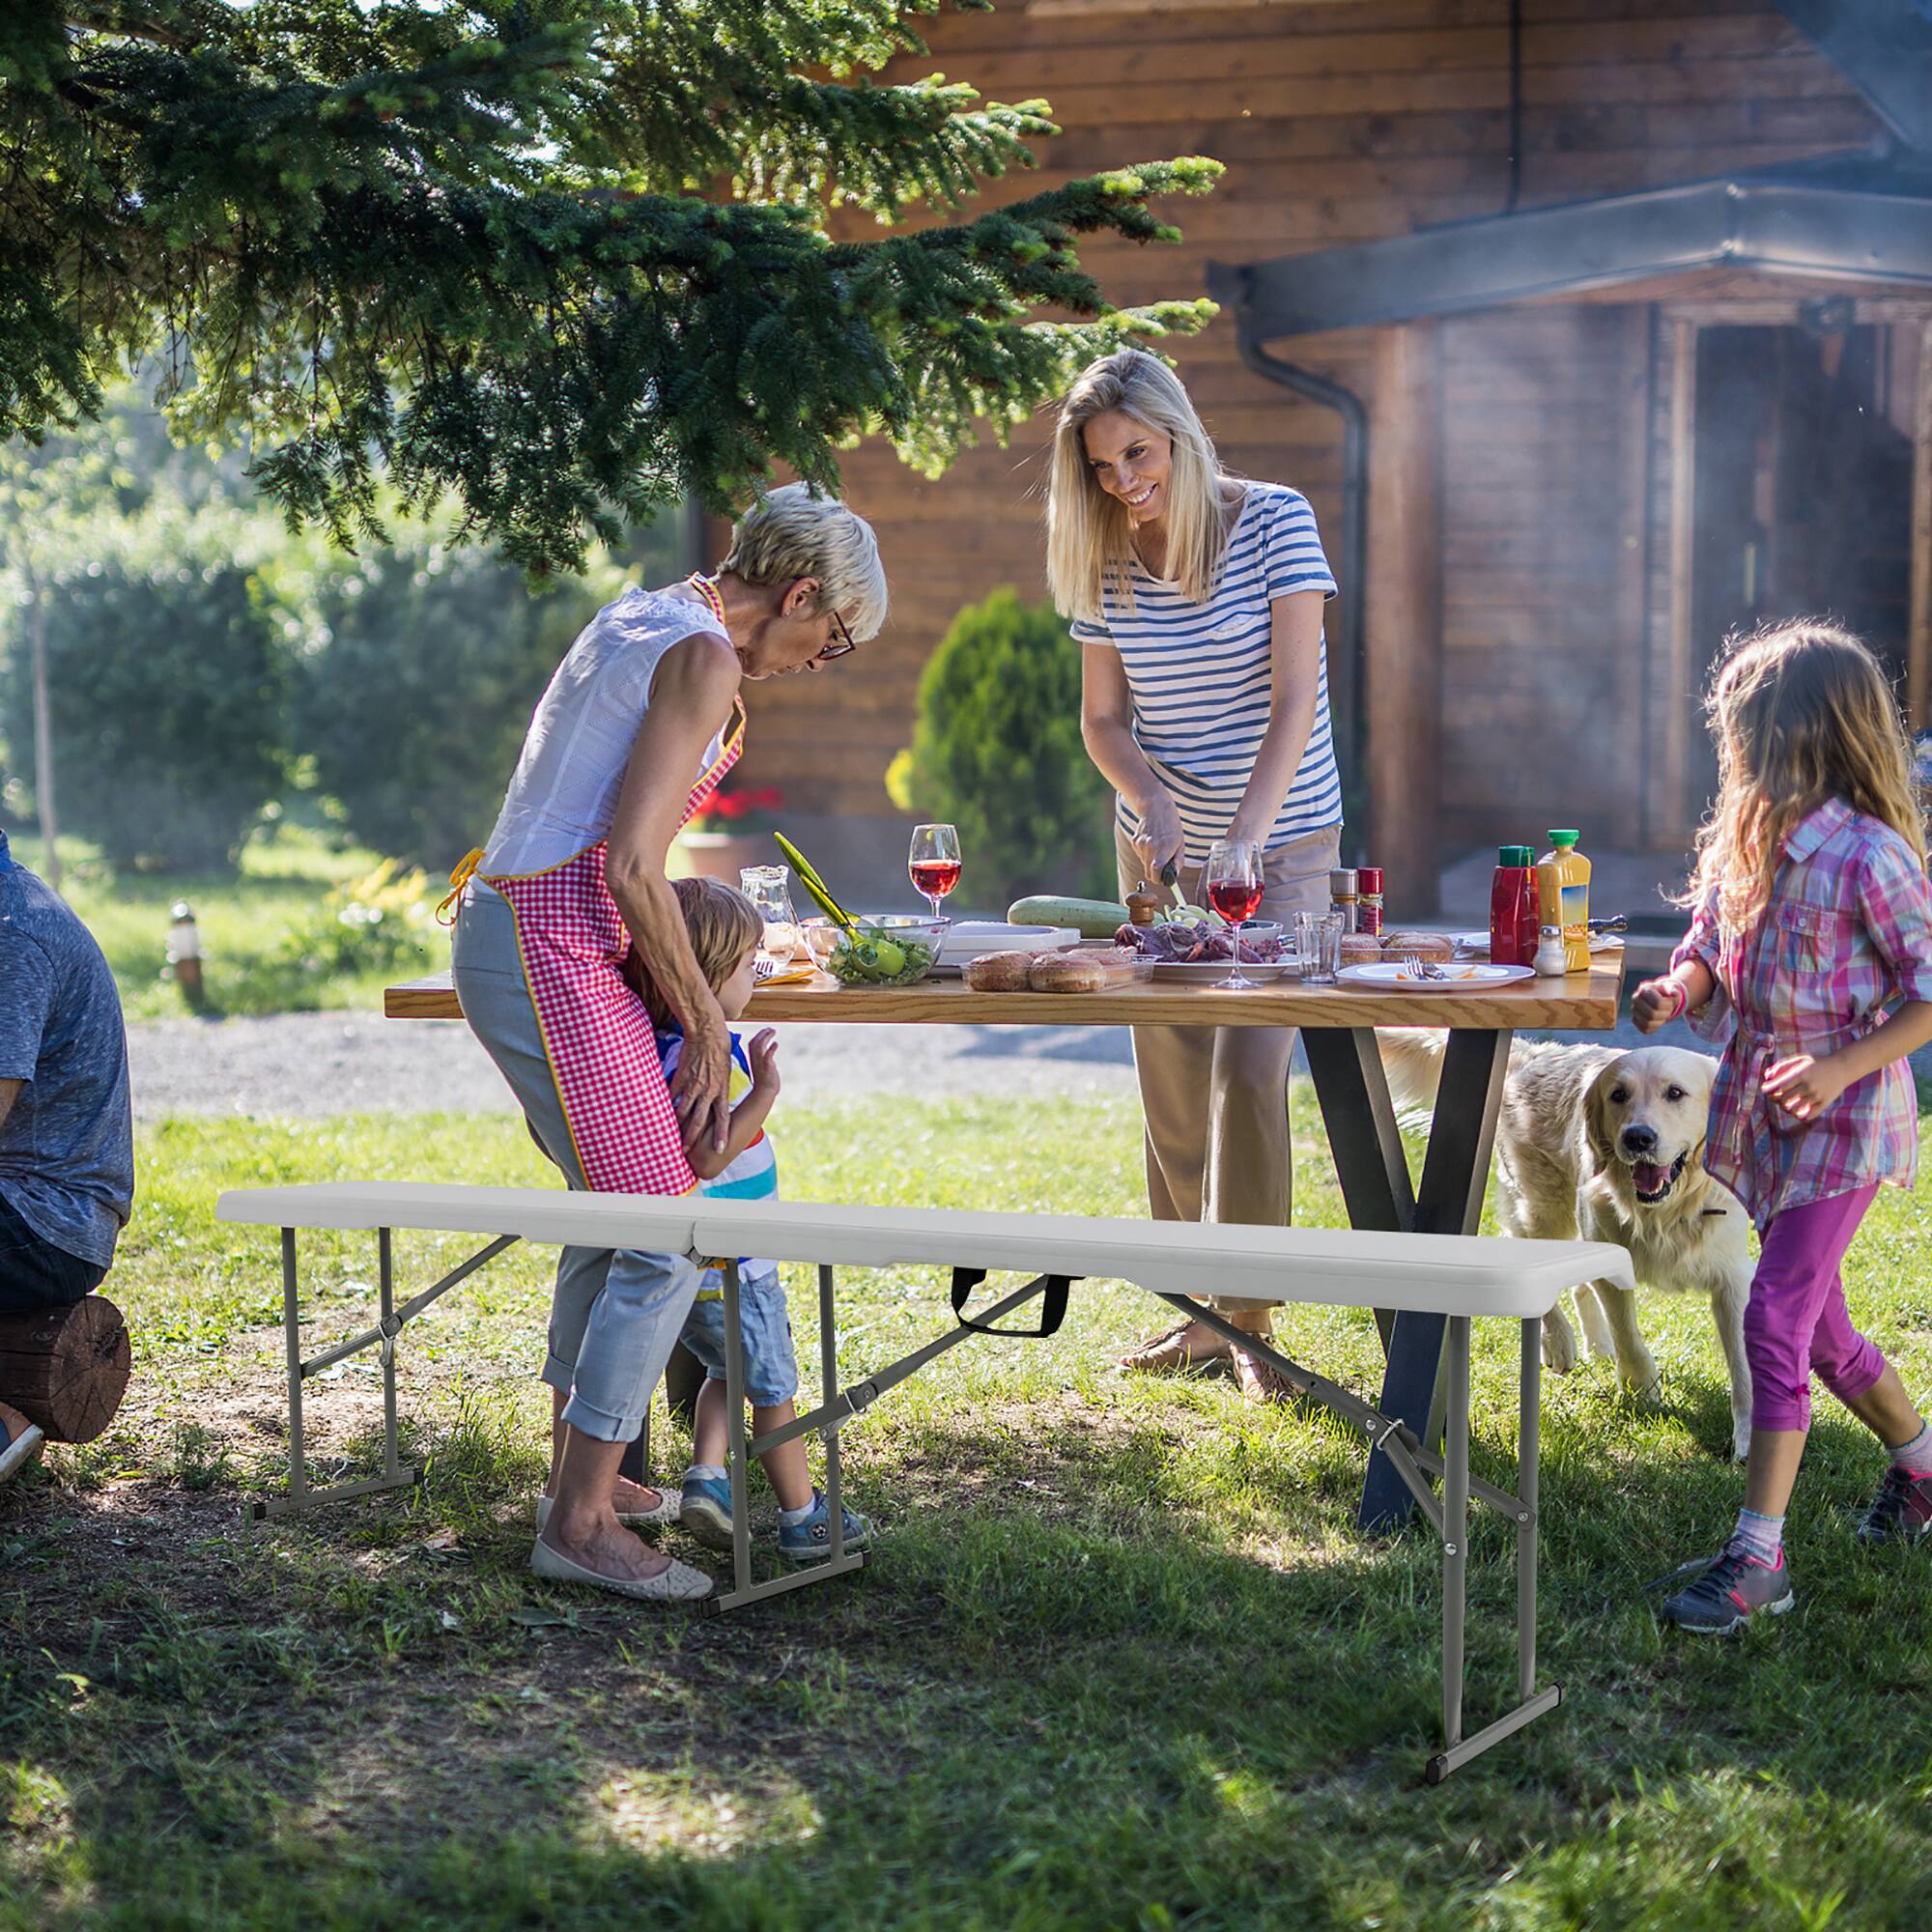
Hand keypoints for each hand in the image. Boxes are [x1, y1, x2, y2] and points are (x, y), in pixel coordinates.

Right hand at [670, 1007, 731, 1154]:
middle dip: (692, 1138)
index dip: (721, 1134)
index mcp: (721, 1091)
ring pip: (683, 1111)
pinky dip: (665, 1105)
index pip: (723, 1117)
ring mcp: (693, 1085)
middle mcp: (708, 1091)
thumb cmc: (720, 1053)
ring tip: (669, 1137)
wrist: (709, 1034)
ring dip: (676, 1126)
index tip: (721, 1149)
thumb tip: (714, 1104)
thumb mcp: (725, 1075)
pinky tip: (659, 1114)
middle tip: (685, 1151)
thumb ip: (718, 1091)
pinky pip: (671, 1095)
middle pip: (699, 1120)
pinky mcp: (681, 1077)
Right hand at [747, 1027, 779, 1094]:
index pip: (752, 1043)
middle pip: (755, 1042)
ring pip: (759, 1046)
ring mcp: (760, 1063)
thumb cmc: (764, 1082)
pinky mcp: (767, 1066)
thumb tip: (769, 1054)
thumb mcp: (762, 1068)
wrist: (765, 1093)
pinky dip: (771, 1048)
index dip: (758, 1035)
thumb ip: (764, 1060)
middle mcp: (755, 1060)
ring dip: (766, 1037)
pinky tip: (776, 1044)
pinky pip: (767, 1055)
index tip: (765, 1030)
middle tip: (770, 1029)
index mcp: (753, 1059)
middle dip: (762, 1033)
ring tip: (773, 1031)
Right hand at [1129, 791, 1184, 881]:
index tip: (1165, 879)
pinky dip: (1146, 854)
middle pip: (1149, 873)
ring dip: (1152, 862)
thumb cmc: (1171, 824)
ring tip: (1159, 849)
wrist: (1154, 806)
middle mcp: (1151, 848)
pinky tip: (1152, 842)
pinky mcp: (1135, 842)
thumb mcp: (1181, 842)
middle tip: (1164, 869)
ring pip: (1145, 864)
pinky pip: (1140, 856)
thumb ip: (1178, 861)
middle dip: (1156, 874)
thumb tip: (1174, 876)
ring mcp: (1141, 845)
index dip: (1160, 880)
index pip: (1156, 873)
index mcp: (1164, 848)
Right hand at [1631, 977, 1686, 1033]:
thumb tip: (1674, 994)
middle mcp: (1636, 999)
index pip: (1658, 1003)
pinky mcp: (1635, 1020)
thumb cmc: (1666, 993)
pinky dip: (1655, 1026)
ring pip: (1647, 1024)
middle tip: (1669, 1010)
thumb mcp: (1672, 989)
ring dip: (1660, 1021)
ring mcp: (1634, 1010)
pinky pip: (1646, 1030)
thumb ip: (1675, 991)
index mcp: (1645, 989)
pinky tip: (1658, 1019)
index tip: (1671, 1002)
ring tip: (1663, 1014)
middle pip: (1651, 1014)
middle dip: (1665, 1014)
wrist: (1659, 997)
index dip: (1668, 1005)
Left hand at [1763, 1053, 1846, 1123]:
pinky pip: (1809, 1115)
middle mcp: (1809, 1086)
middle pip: (1785, 1100)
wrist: (1842, 1067)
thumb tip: (1766, 1075)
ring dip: (1787, 1110)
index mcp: (1801, 1075)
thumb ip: (1783, 1064)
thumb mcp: (1801, 1058)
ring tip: (1787, 1106)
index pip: (1779, 1088)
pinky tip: (1799, 1112)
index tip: (1769, 1093)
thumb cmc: (1817, 1062)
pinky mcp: (1825, 1102)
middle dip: (1778, 1101)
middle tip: (1778, 1100)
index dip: (1771, 1093)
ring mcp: (1817, 1095)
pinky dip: (1801, 1116)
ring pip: (1795, 1110)